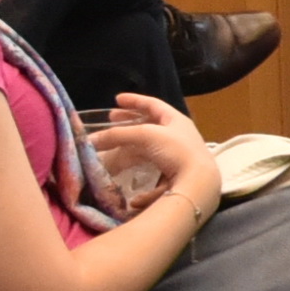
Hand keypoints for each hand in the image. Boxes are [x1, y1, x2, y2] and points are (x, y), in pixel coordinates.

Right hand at [87, 95, 222, 231]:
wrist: (198, 184)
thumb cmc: (176, 151)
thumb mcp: (145, 135)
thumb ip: (117, 135)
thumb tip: (91, 140)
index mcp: (176, 121)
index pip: (153, 105)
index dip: (134, 101)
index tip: (117, 99)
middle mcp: (179, 138)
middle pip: (149, 127)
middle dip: (128, 125)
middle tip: (111, 122)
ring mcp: (178, 159)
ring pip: (149, 151)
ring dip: (129, 152)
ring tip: (111, 154)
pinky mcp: (176, 178)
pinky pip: (154, 175)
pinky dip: (141, 180)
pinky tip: (131, 191)